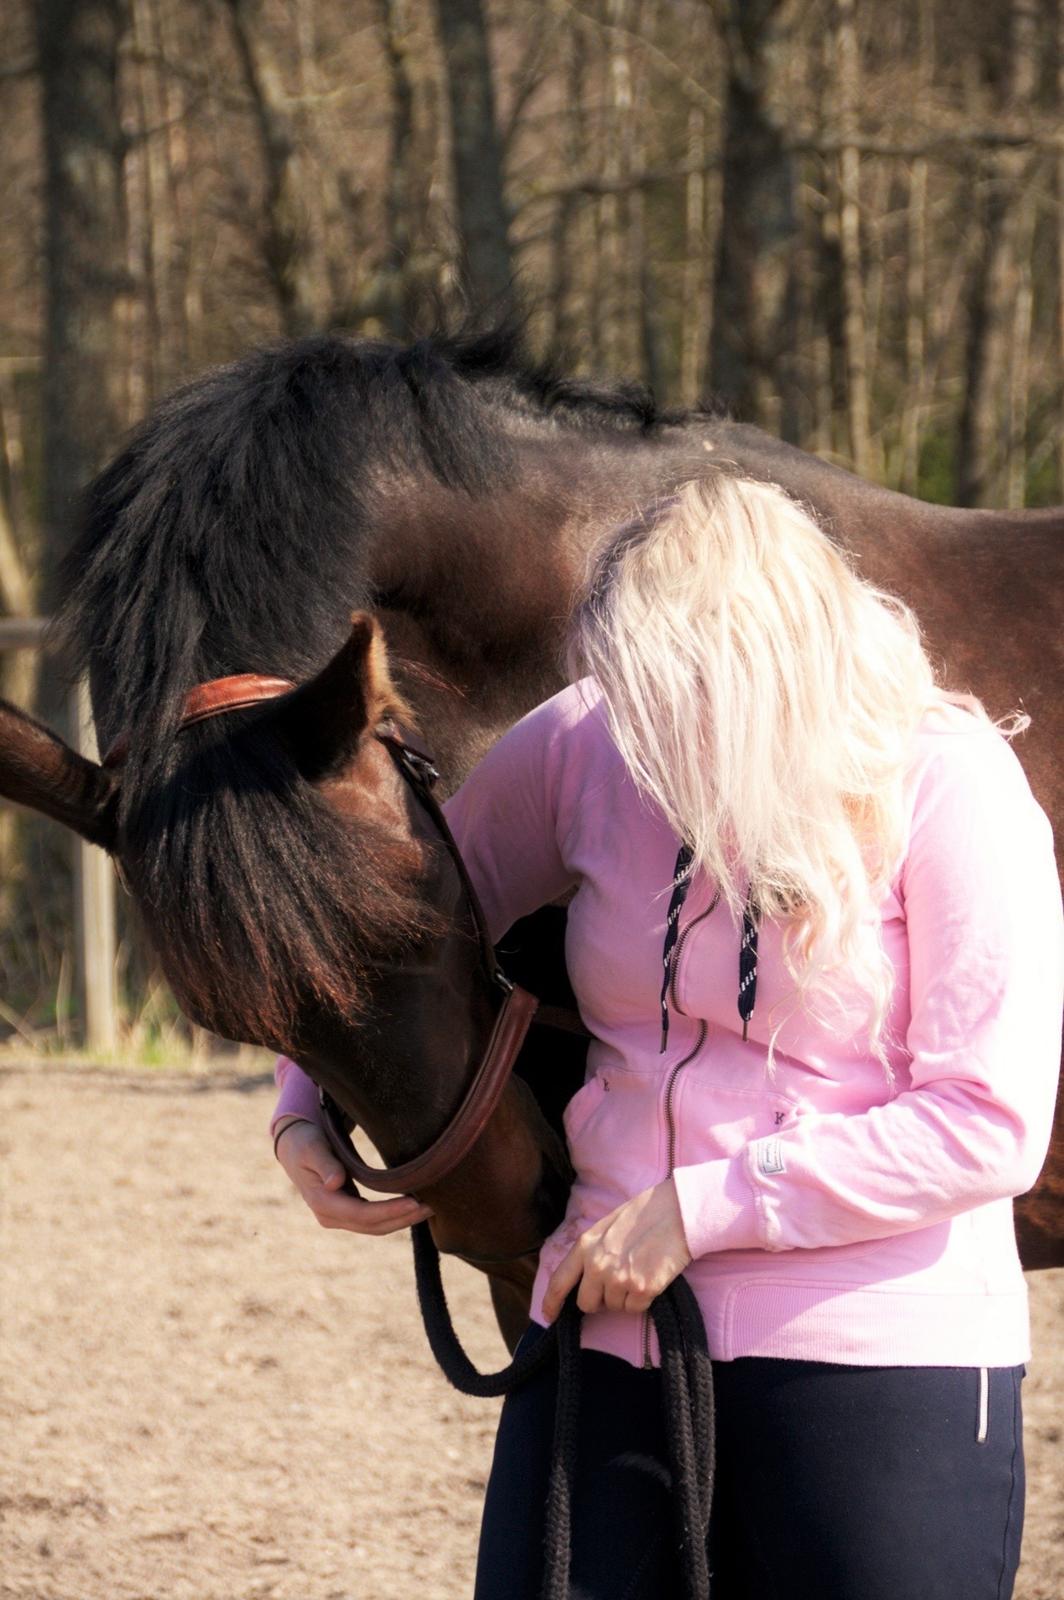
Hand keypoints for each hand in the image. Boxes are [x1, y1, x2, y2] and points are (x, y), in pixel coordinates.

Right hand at [274, 1117, 433, 1235]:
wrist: (294, 1146)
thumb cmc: (304, 1142)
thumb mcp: (311, 1148)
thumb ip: (325, 1164)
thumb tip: (336, 1183)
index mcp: (321, 1202)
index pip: (362, 1214)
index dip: (389, 1211)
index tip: (414, 1202)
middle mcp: (329, 1216)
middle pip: (373, 1226)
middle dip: (403, 1219)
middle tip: (432, 1207)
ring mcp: (338, 1216)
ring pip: (375, 1226)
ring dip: (402, 1220)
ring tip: (430, 1208)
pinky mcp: (347, 1211)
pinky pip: (373, 1219)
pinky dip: (394, 1215)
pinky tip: (413, 1206)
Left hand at [540, 1180, 690, 1322]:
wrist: (678, 1211)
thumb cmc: (645, 1214)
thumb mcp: (607, 1226)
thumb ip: (592, 1250)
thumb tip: (586, 1276)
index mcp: (585, 1245)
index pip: (559, 1281)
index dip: (551, 1303)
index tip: (549, 1317)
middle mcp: (598, 1264)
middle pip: (586, 1303)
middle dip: (598, 1301)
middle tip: (616, 1286)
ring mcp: (619, 1278)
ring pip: (614, 1307)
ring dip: (624, 1298)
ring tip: (639, 1272)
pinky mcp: (642, 1289)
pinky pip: (635, 1308)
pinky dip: (642, 1300)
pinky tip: (650, 1278)